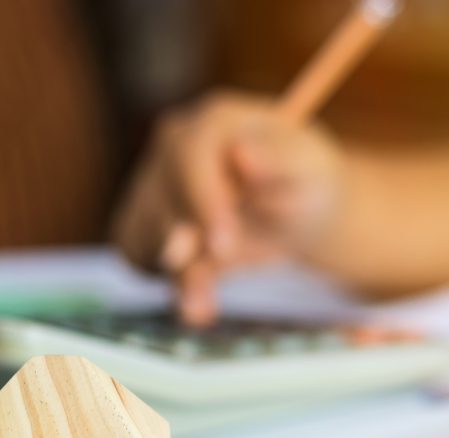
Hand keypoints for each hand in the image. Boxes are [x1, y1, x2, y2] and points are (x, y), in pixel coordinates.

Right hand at [113, 91, 345, 325]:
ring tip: (206, 306)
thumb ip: (279, 161)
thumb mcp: (310, 172)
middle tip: (212, 289)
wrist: (294, 212)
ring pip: (147, 232)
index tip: (223, 246)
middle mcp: (176, 146)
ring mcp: (155, 182)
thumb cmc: (306, 184)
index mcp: (217, 121)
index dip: (202, 201)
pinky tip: (197, 304)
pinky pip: (138, 254)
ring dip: (177, 276)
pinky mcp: (145, 221)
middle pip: (160, 196)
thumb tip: (242, 151)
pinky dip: (167, 284)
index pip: (190, 154)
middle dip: (187, 246)